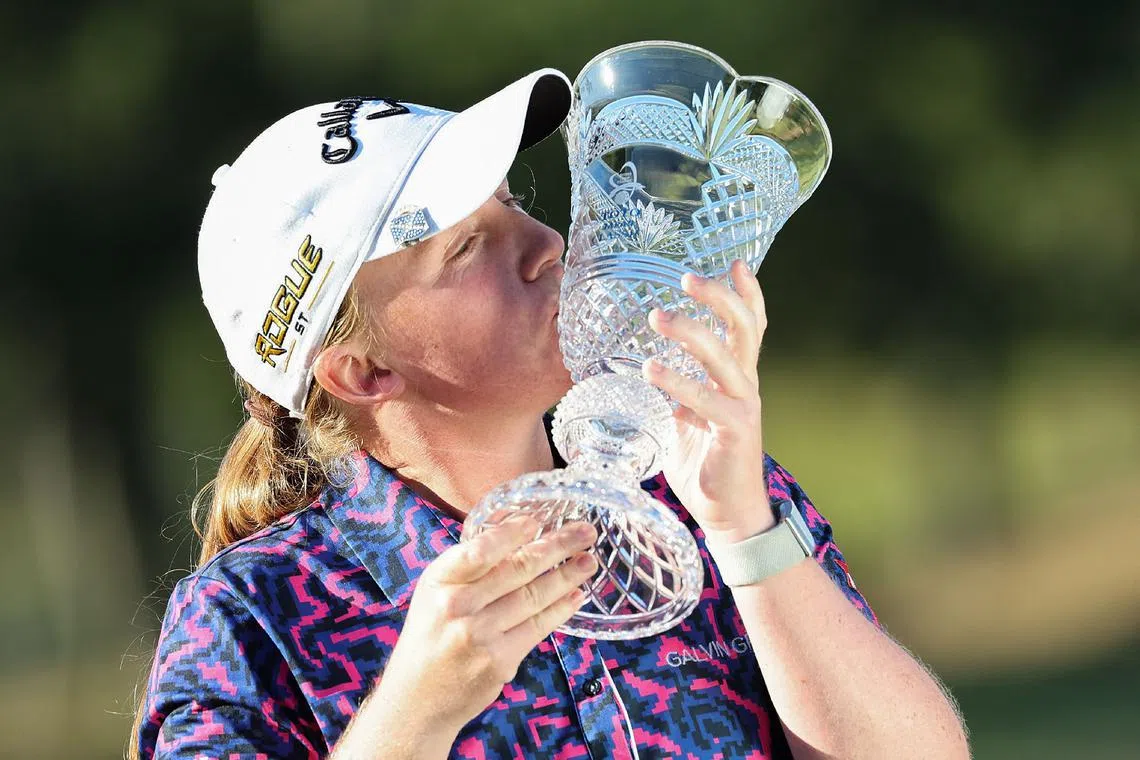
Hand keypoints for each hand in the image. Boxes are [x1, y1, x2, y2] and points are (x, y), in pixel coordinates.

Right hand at [374, 517, 597, 733]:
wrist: (418, 698)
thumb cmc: (432, 633)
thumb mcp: (437, 589)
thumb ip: (471, 558)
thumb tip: (513, 519)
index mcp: (439, 579)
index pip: (481, 549)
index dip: (513, 533)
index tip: (539, 520)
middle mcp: (457, 605)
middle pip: (516, 569)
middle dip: (557, 547)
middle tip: (584, 532)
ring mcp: (479, 635)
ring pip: (533, 597)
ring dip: (567, 576)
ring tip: (589, 562)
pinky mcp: (499, 661)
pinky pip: (538, 627)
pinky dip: (560, 609)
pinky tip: (575, 596)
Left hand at [642, 259, 774, 544]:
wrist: (729, 514)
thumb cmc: (703, 463)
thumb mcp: (683, 419)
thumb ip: (669, 394)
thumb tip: (629, 373)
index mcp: (736, 377)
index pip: (750, 326)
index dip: (748, 293)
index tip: (736, 261)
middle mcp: (745, 385)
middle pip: (743, 328)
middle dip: (718, 297)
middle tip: (686, 277)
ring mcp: (744, 407)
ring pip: (725, 357)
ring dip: (692, 333)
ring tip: (658, 317)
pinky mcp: (735, 432)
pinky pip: (707, 400)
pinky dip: (679, 383)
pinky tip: (652, 370)